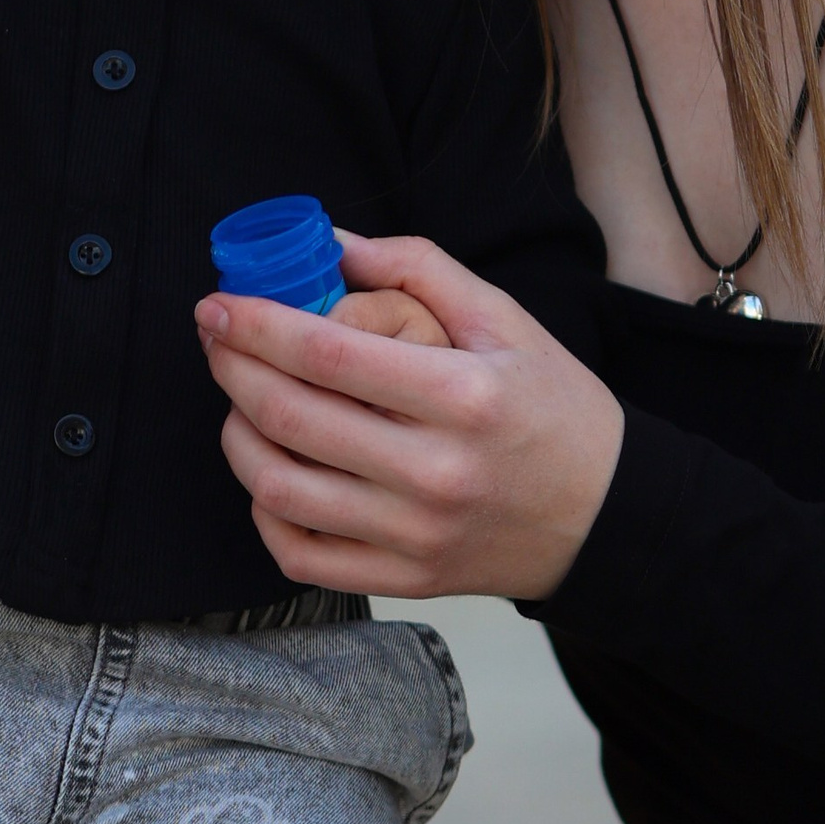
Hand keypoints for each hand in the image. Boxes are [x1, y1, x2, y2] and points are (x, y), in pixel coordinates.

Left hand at [198, 231, 624, 600]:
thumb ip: (418, 269)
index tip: (218, 303)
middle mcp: (435, 471)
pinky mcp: (405, 580)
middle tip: (217, 339)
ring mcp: (416, 535)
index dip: (256, 324)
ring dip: (237, 435)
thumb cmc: (555, 409)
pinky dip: (264, 511)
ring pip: (281, 488)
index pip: (327, 353)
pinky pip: (299, 554)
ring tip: (238, 401)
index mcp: (463, 396)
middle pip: (291, 417)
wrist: (607, 517)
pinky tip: (269, 471)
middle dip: (233, 367)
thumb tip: (332, 243)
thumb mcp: (506, 321)